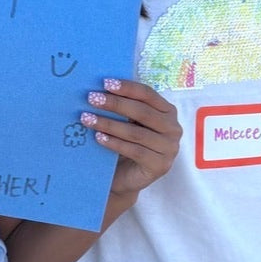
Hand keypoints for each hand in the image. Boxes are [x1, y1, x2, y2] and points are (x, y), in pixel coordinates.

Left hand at [83, 80, 180, 197]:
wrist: (125, 178)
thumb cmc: (126, 144)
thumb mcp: (127, 122)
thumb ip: (123, 107)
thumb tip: (100, 87)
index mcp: (167, 111)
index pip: (148, 94)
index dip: (127, 88)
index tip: (105, 83)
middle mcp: (173, 128)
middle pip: (142, 112)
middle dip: (115, 104)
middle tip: (92, 99)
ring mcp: (169, 148)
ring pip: (136, 133)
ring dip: (109, 123)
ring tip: (87, 118)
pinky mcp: (160, 165)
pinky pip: (134, 151)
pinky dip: (114, 143)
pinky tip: (98, 137)